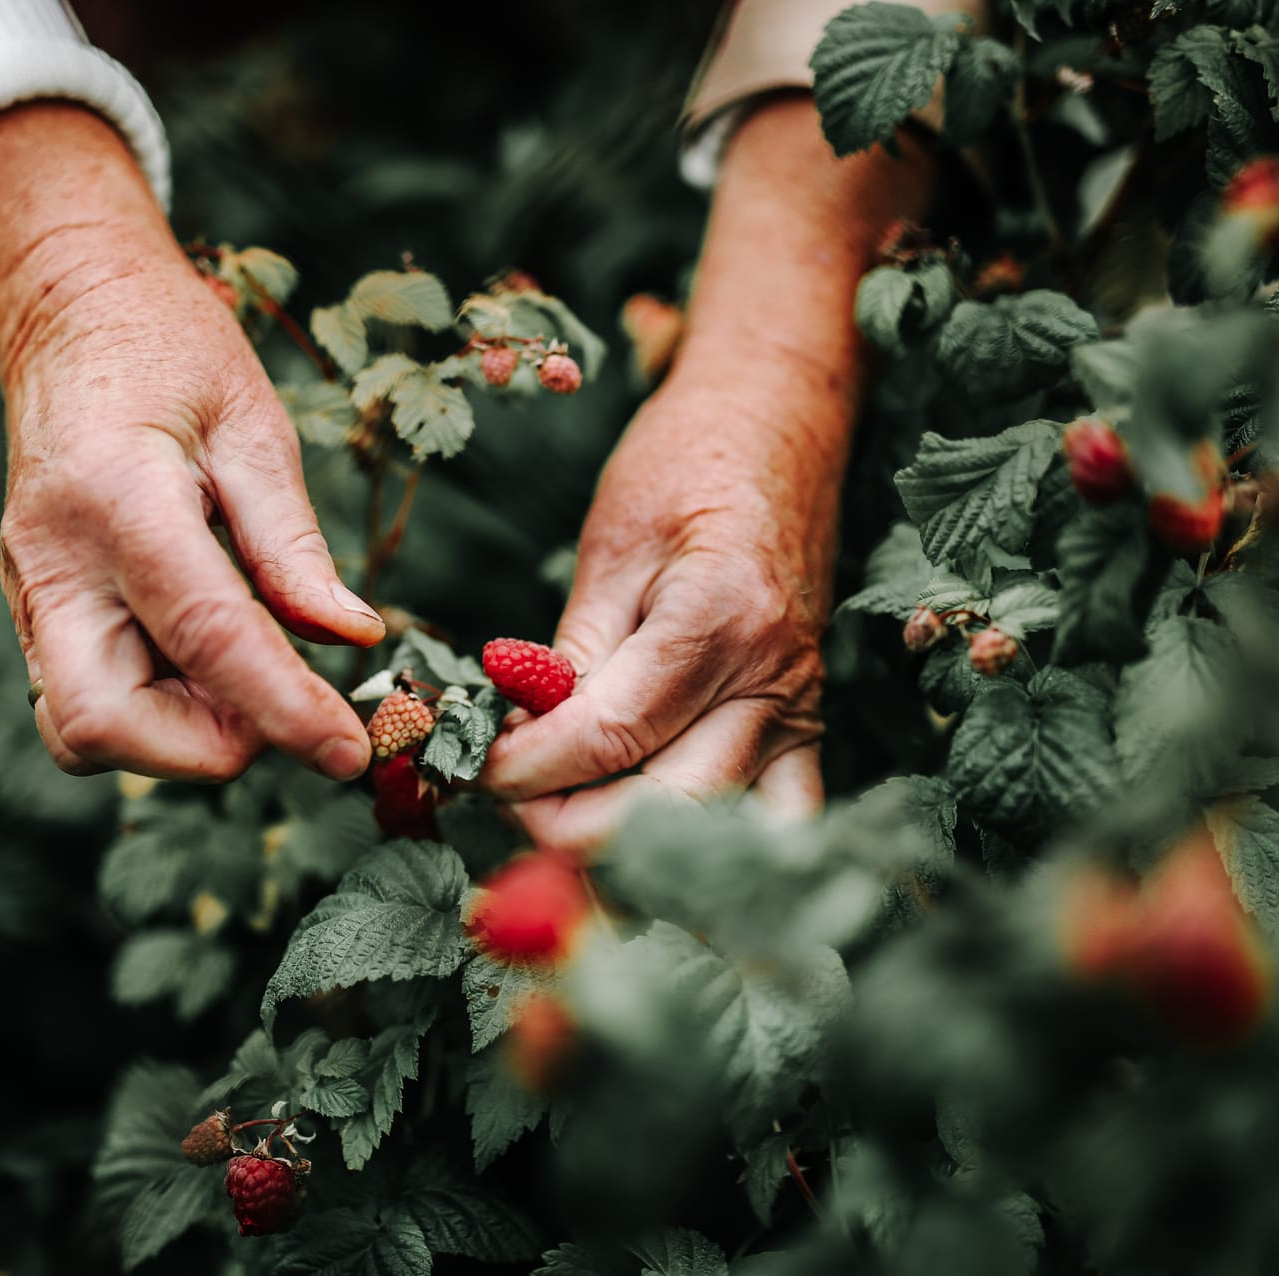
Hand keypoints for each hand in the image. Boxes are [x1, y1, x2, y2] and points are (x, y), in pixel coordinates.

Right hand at [0, 103, 382, 780]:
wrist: (68, 314)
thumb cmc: (167, 351)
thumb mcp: (254, 426)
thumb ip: (295, 546)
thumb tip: (352, 638)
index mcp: (119, 500)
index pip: (207, 638)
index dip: (285, 710)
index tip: (348, 751)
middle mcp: (53, 561)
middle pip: (101, 724)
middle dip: (203, 746)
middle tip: (280, 705)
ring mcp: (30, 591)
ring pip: (81, 731)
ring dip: (176, 736)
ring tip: (244, 674)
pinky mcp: (33, 609)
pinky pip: (81, 700)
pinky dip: (153, 711)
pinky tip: (202, 662)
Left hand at [479, 96, 930, 851]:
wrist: (780, 420)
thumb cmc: (686, 462)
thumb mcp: (610, 543)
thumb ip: (570, 655)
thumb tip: (514, 739)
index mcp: (717, 620)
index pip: (607, 739)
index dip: (524, 771)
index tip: (470, 768)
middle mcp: (774, 682)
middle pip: (663, 812)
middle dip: (564, 825)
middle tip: (503, 797)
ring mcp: (802, 713)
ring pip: (719, 836)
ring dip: (630, 851)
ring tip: (560, 822)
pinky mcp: (808, 728)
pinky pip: (775, 822)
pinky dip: (713, 850)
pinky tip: (648, 849)